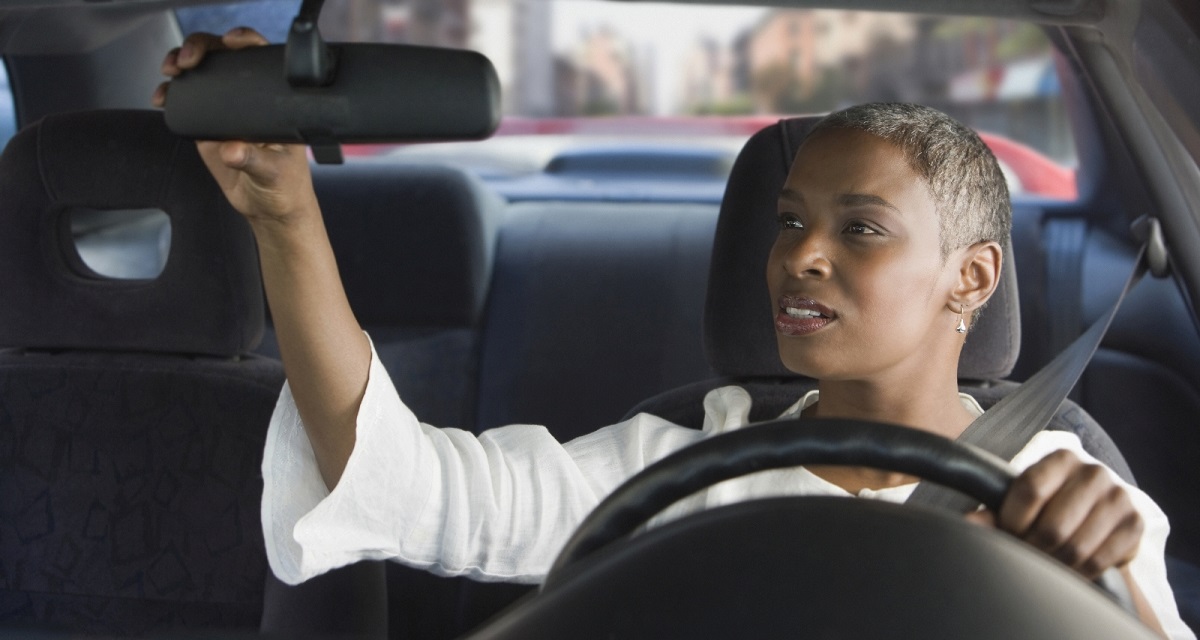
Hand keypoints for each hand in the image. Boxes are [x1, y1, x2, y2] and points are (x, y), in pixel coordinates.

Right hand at [152, 28, 317, 227]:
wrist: (268, 207)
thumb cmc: (285, 187)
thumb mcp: (274, 174)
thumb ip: (255, 161)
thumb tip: (231, 150)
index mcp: (275, 102)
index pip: (262, 60)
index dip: (246, 42)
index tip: (231, 42)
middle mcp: (250, 99)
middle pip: (224, 58)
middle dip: (202, 48)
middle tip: (188, 61)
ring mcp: (226, 109)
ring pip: (201, 73)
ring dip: (180, 63)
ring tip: (172, 71)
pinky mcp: (206, 125)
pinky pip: (185, 101)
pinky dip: (170, 93)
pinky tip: (162, 97)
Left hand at [966, 450, 1142, 579]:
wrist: (1098, 510)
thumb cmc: (1051, 503)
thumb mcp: (1024, 499)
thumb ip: (995, 510)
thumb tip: (968, 522)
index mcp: (1062, 458)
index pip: (1030, 490)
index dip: (1012, 520)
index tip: (1008, 533)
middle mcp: (1094, 472)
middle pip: (1053, 527)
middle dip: (1032, 549)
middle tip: (1025, 555)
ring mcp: (1119, 498)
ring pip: (1075, 548)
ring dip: (1054, 565)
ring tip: (1045, 564)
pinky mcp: (1135, 525)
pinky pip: (1099, 561)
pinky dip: (1078, 572)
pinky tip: (1068, 569)